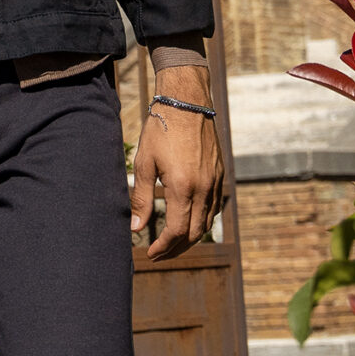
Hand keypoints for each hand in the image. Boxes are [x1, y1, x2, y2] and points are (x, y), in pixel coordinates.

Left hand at [130, 59, 226, 260]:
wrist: (187, 102)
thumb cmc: (161, 129)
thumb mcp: (144, 163)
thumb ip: (140, 198)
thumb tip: (135, 228)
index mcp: (182, 187)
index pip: (177, 231)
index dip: (163, 247)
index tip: (150, 253)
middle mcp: (204, 188)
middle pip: (195, 233)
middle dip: (176, 248)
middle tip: (158, 254)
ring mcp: (215, 182)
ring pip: (207, 222)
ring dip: (190, 238)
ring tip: (171, 243)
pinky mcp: (220, 174)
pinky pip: (213, 207)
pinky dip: (201, 221)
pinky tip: (187, 221)